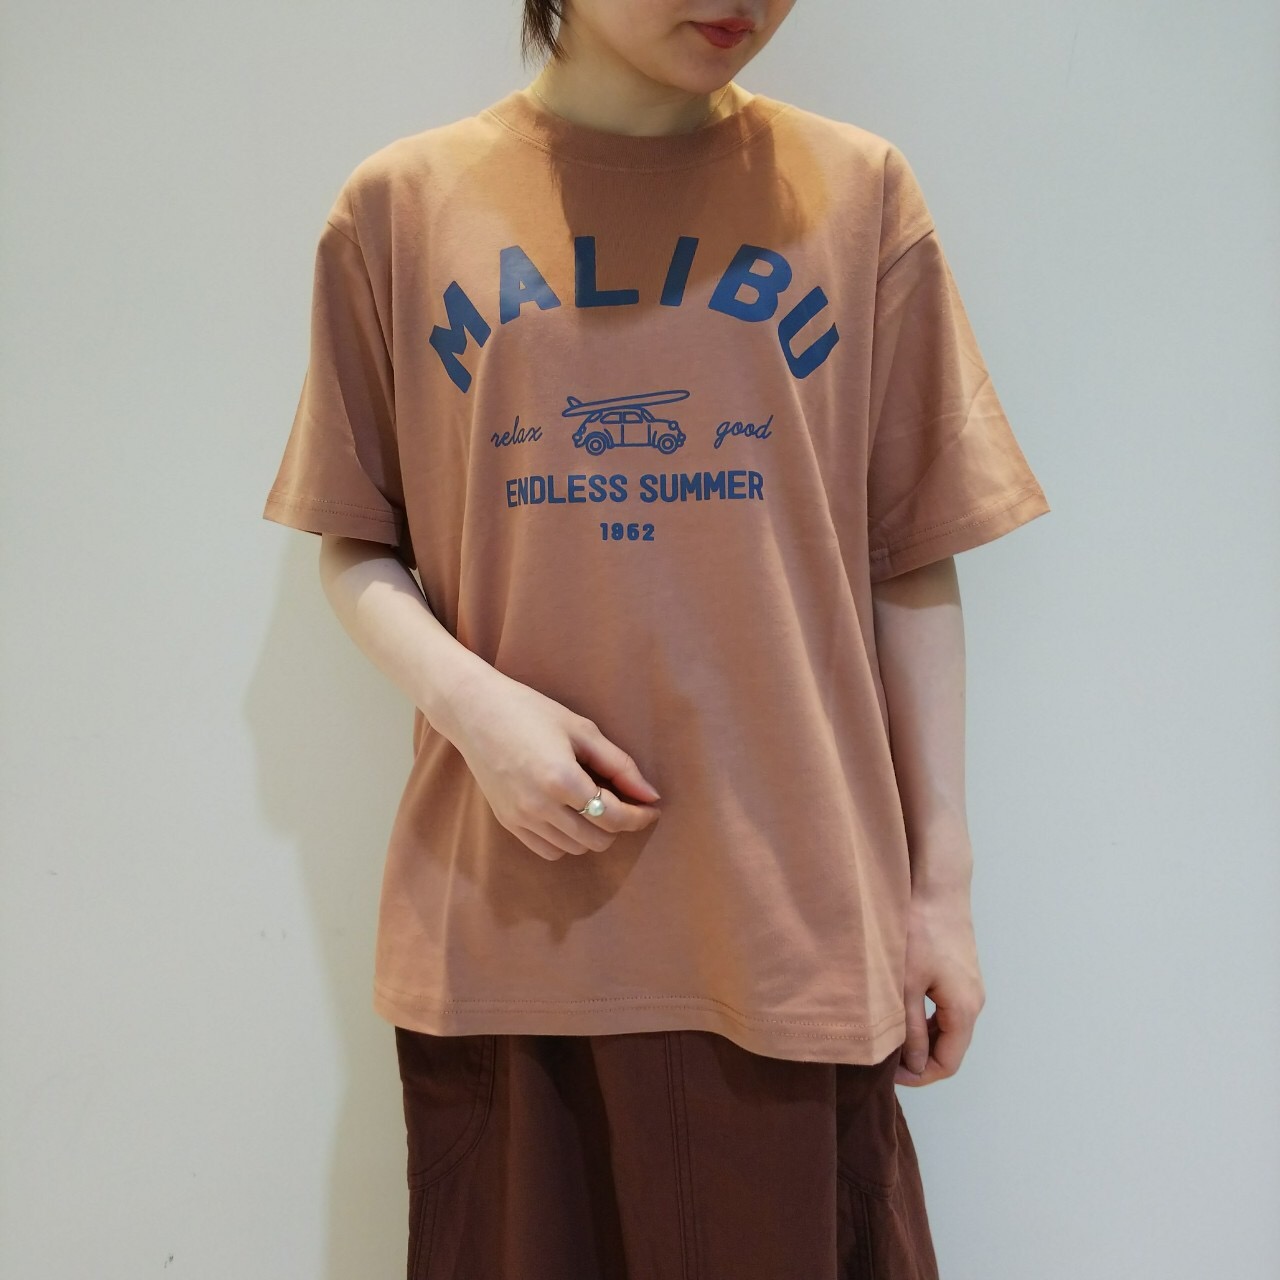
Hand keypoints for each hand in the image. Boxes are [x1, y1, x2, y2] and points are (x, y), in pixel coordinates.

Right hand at [445, 666, 661, 860]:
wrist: (474, 711)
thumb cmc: (530, 711)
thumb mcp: (582, 729)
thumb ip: (620, 765)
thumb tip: (651, 795)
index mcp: (562, 780)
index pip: (614, 817)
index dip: (640, 817)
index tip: (652, 809)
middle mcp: (540, 806)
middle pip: (597, 839)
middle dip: (619, 826)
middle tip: (625, 802)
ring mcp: (521, 818)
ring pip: (574, 848)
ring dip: (593, 832)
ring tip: (595, 804)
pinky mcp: (507, 822)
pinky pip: (548, 849)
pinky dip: (567, 840)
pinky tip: (569, 814)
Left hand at [894, 885, 985, 1085]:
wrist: (937, 886)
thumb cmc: (920, 932)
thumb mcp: (906, 986)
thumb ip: (910, 1029)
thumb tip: (912, 1066)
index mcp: (965, 1010)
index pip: (947, 1064)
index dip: (918, 1076)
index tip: (889, 1074)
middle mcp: (974, 1002)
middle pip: (950, 1047)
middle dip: (919, 1058)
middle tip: (884, 1055)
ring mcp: (970, 985)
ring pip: (947, 1027)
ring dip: (922, 1036)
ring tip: (889, 1033)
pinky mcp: (961, 971)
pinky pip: (946, 1007)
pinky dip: (926, 1016)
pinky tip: (901, 1008)